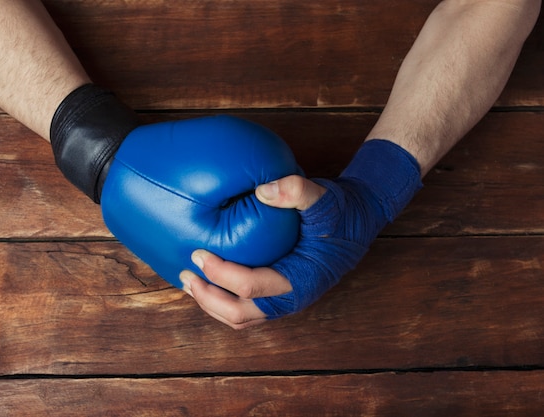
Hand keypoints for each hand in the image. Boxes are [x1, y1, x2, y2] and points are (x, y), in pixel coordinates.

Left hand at [179, 175, 325, 328]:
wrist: (358, 221)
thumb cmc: (340, 211)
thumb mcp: (323, 198)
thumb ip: (296, 192)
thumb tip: (261, 190)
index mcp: (301, 280)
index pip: (251, 287)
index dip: (221, 274)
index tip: (198, 253)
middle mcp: (291, 298)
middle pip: (239, 313)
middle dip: (208, 297)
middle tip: (186, 273)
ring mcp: (284, 300)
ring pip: (240, 318)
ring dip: (212, 304)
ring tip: (189, 282)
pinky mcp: (278, 294)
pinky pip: (246, 309)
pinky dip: (222, 301)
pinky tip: (207, 282)